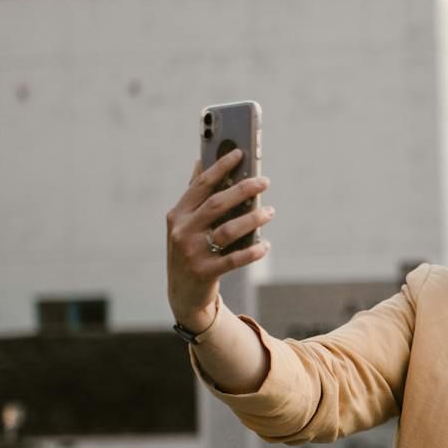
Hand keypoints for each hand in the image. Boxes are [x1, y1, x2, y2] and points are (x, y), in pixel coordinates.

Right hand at [165, 148, 272, 322]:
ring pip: (228, 230)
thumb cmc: (190, 250)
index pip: (201, 185)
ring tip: (270, 211)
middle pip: (217, 204)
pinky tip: (265, 245)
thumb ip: (194, 195)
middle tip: (264, 181)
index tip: (240, 153)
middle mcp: (182, 231)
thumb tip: (201, 162)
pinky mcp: (205, 272)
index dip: (221, 167)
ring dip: (252, 219)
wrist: (183, 293)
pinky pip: (234, 259)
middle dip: (243, 190)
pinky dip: (252, 251)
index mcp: (178, 214)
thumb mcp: (185, 223)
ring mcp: (192, 253)